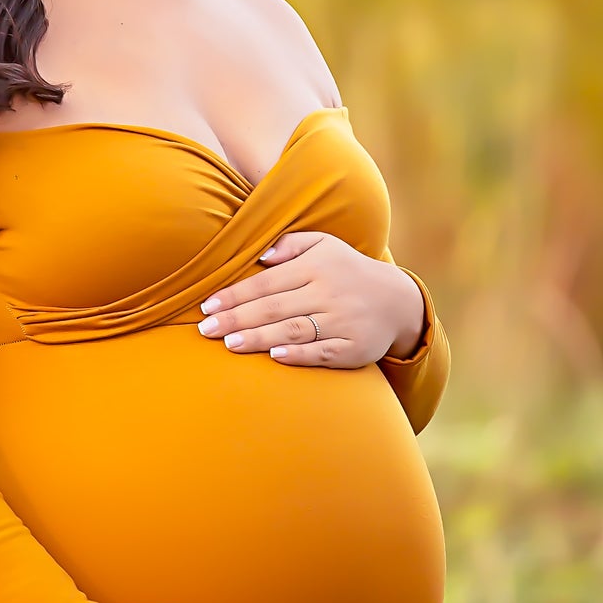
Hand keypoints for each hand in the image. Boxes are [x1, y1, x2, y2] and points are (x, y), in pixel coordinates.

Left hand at [197, 233, 425, 367]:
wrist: (397, 300)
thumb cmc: (347, 270)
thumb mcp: (324, 244)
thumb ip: (290, 244)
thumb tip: (260, 255)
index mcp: (315, 266)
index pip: (266, 281)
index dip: (235, 294)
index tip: (207, 306)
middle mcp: (327, 292)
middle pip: (274, 308)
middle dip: (237, 319)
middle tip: (206, 329)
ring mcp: (341, 321)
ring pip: (293, 330)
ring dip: (259, 338)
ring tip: (229, 344)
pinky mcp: (353, 347)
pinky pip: (322, 352)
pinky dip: (298, 354)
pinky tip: (274, 357)